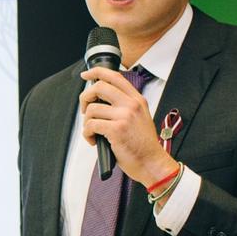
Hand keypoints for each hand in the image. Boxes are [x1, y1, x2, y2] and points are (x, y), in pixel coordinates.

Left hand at [79, 68, 176, 186]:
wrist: (152, 163)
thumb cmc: (143, 145)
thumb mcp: (140, 118)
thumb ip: (125, 106)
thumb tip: (99, 101)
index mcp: (137, 100)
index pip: (115, 76)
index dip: (97, 72)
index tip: (86, 75)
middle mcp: (131, 104)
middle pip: (99, 87)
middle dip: (85, 97)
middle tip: (84, 110)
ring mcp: (124, 116)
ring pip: (92, 109)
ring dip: (86, 122)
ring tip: (92, 132)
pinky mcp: (116, 129)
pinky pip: (91, 125)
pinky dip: (87, 134)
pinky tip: (94, 140)